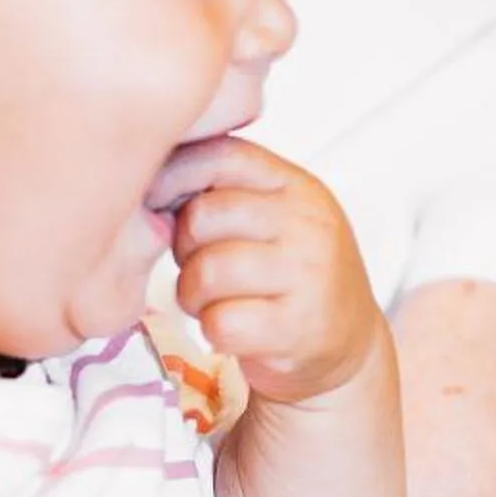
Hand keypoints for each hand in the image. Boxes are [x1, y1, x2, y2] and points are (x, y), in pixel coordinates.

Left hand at [154, 136, 386, 405]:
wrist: (348, 341)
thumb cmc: (291, 275)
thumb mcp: (272, 216)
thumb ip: (224, 191)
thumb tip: (147, 180)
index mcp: (295, 186)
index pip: (220, 155)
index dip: (173, 177)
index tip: (161, 205)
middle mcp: (307, 223)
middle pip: (203, 217)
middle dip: (184, 249)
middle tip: (201, 268)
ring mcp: (308, 275)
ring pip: (207, 272)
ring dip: (194, 295)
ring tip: (214, 301)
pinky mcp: (299, 327)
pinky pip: (221, 322)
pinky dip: (214, 331)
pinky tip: (234, 329)